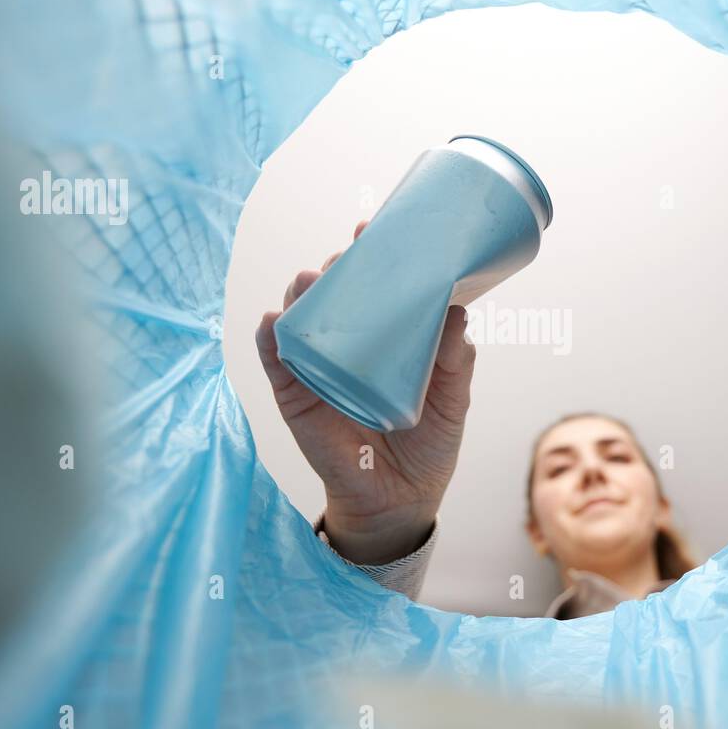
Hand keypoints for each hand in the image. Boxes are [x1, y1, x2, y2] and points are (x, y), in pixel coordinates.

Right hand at [254, 219, 476, 564]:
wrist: (402, 501)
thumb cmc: (430, 443)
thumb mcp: (454, 397)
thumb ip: (456, 358)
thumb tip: (455, 311)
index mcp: (386, 337)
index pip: (373, 286)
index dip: (370, 254)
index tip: (372, 227)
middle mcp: (348, 345)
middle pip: (332, 294)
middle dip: (334, 268)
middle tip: (346, 256)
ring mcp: (318, 368)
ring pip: (299, 320)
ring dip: (298, 295)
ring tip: (308, 280)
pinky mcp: (297, 399)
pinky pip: (277, 365)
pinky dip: (271, 342)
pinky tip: (273, 322)